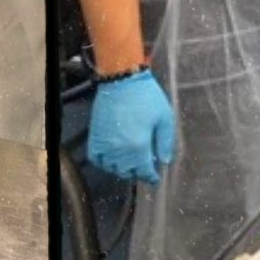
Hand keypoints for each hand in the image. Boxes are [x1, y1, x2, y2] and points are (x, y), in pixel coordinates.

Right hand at [87, 69, 175, 184]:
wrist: (121, 81)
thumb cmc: (146, 97)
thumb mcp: (164, 117)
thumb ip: (165, 142)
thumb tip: (164, 161)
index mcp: (139, 146)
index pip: (145, 172)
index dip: (151, 177)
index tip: (155, 179)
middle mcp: (119, 150)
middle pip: (128, 172)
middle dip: (138, 172)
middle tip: (144, 167)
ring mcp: (105, 144)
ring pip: (112, 168)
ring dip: (122, 169)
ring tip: (130, 163)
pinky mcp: (95, 137)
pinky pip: (96, 159)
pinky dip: (104, 162)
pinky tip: (113, 158)